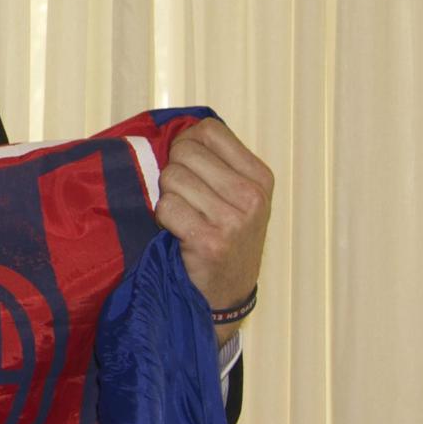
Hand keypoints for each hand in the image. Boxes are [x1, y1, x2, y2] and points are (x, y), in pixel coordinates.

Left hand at [154, 118, 273, 343]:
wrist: (226, 293)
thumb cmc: (225, 237)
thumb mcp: (236, 195)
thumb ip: (214, 162)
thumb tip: (177, 130)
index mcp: (259, 176)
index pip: (208, 130)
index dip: (187, 144)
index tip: (189, 168)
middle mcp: (252, 195)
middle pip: (184, 152)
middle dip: (174, 173)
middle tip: (185, 200)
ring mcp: (234, 219)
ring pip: (172, 178)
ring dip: (168, 198)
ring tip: (184, 218)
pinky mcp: (210, 241)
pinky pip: (166, 207)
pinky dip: (164, 219)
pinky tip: (179, 234)